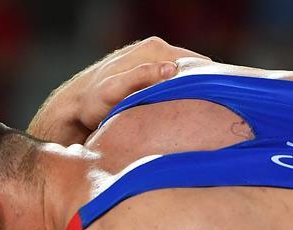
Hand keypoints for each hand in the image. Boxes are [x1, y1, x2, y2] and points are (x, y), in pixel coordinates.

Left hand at [27, 36, 209, 145]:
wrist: (73, 107)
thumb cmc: (91, 103)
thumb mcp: (113, 91)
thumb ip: (141, 78)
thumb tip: (170, 69)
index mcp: (154, 49)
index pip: (199, 64)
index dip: (212, 85)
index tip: (218, 108)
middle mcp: (157, 49)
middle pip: (196, 68)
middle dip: (206, 89)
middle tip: (213, 116)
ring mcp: (155, 59)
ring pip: (187, 77)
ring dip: (195, 93)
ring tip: (200, 117)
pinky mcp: (152, 72)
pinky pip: (177, 82)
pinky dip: (184, 95)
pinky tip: (183, 112)